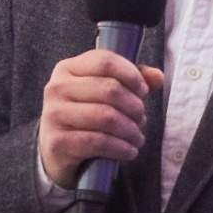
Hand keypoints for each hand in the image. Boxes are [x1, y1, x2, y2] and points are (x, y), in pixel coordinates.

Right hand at [39, 50, 165, 188]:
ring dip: (130, 129)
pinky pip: (99, 142)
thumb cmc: (84, 115)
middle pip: (109, 89)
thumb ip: (131, 79)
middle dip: (134, 106)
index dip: (131, 74)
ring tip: (137, 136)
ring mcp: (54, 115)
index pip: (105, 61)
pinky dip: (121, 148)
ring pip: (106, 117)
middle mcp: (57, 88)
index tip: (143, 90)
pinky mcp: (58, 142)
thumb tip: (158, 77)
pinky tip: (129, 151)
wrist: (56, 151)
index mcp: (67, 68)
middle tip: (142, 118)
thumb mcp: (102, 92)